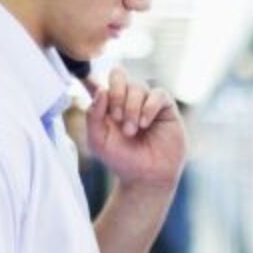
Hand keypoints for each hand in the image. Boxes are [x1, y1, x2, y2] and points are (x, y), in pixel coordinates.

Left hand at [85, 67, 186, 188]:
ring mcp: (146, 102)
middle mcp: (127, 99)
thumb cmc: (122, 160)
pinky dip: (149, 107)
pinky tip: (144, 124)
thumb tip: (101, 90)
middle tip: (117, 117)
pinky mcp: (165, 107)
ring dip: (132, 108)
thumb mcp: (98, 141)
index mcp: (108, 105)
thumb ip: (93, 116)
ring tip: (131, 131)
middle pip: (119, 75)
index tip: (87, 84)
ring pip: (138, 87)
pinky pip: (158, 94)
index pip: (100, 81)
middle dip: (116, 93)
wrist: (147, 177)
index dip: (92, 78)